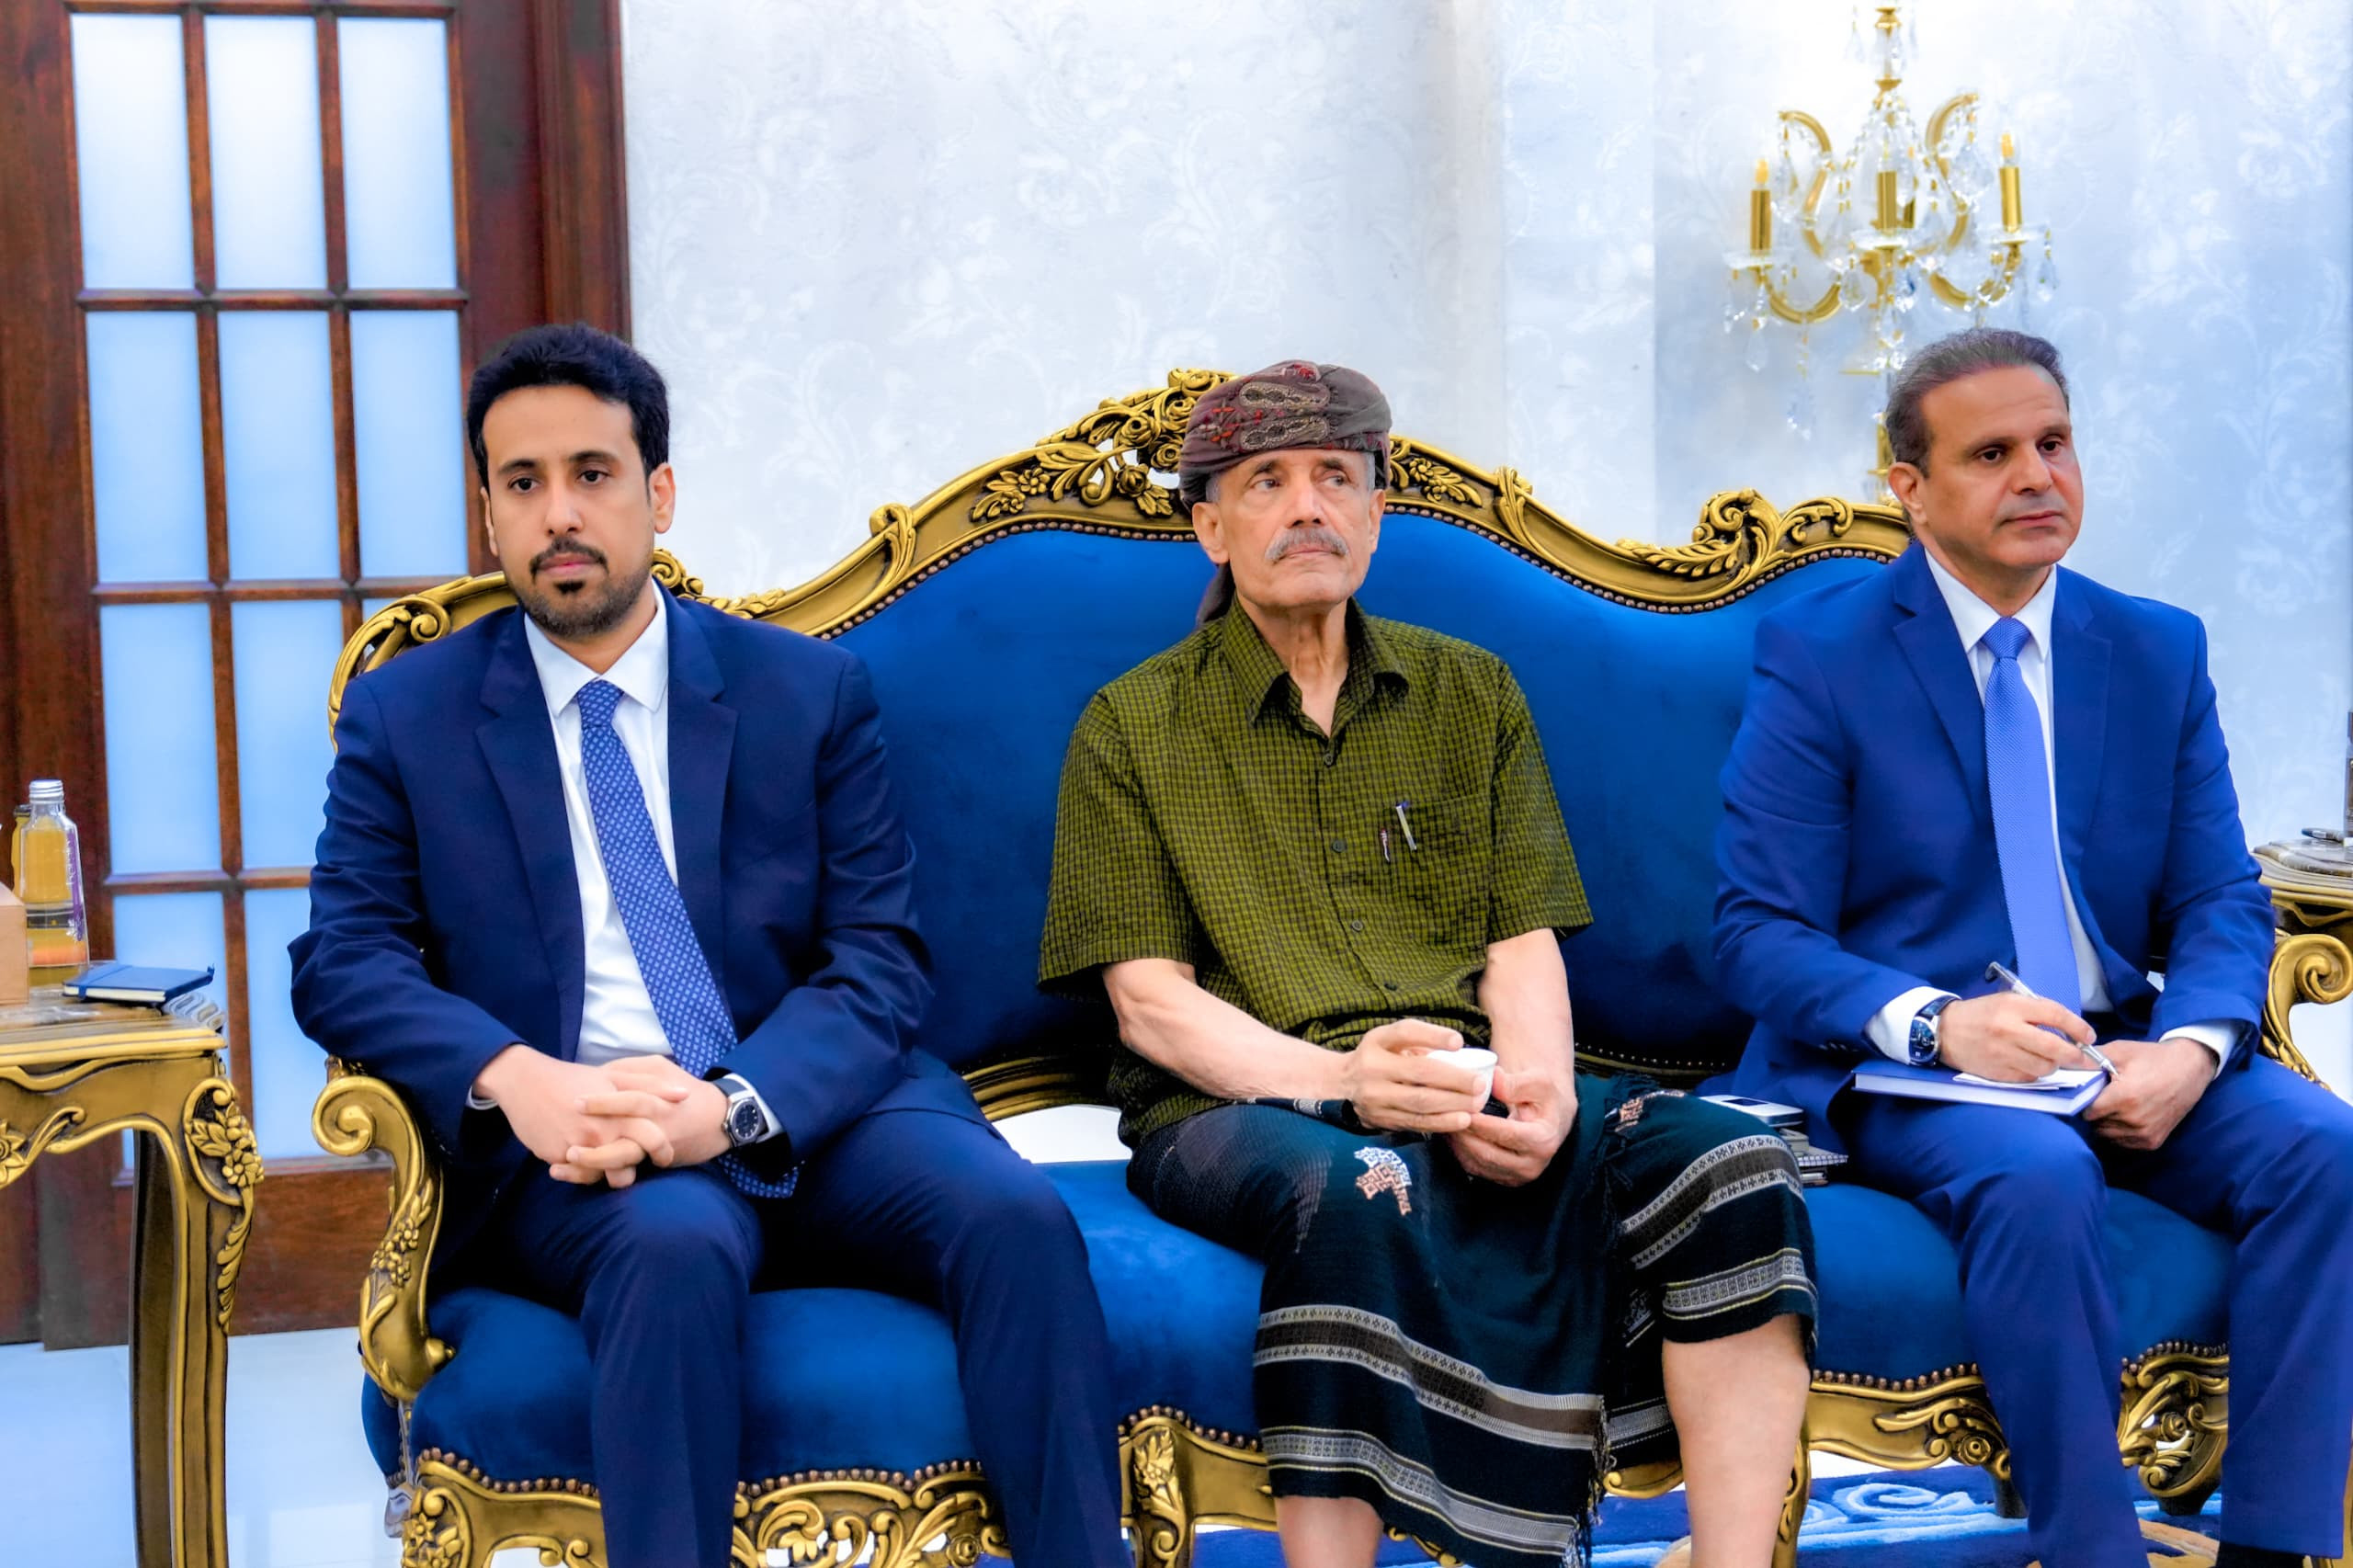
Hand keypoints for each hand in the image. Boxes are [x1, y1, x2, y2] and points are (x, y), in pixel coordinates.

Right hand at [472, 1046, 687, 1188]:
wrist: (525, 1082)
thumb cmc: (573, 1078)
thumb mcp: (612, 1076)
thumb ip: (650, 1086)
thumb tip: (683, 1094)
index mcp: (618, 1111)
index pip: (651, 1137)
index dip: (663, 1150)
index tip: (666, 1156)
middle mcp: (600, 1132)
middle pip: (628, 1164)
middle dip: (634, 1171)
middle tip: (634, 1168)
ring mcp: (578, 1147)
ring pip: (603, 1175)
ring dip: (607, 1171)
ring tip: (605, 1161)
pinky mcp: (556, 1157)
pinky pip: (578, 1174)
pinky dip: (582, 1170)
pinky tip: (581, 1158)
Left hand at [556, 1054, 731, 1182]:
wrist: (719, 1119)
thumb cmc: (684, 1091)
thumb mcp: (661, 1069)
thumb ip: (630, 1069)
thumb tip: (598, 1073)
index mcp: (656, 1092)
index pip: (629, 1093)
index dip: (602, 1098)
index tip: (575, 1101)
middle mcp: (657, 1118)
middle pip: (628, 1123)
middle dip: (599, 1128)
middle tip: (569, 1131)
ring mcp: (657, 1141)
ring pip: (627, 1153)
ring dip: (597, 1158)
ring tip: (568, 1158)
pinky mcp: (658, 1159)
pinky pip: (630, 1168)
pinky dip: (606, 1172)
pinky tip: (581, 1175)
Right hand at [1340, 1020, 1486, 1133]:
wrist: (1341, 1086)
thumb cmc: (1378, 1058)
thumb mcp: (1389, 1041)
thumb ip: (1418, 1043)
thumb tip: (1460, 1054)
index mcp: (1377, 1041)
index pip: (1405, 1033)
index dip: (1433, 1036)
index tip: (1459, 1041)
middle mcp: (1372, 1067)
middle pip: (1419, 1072)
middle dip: (1455, 1079)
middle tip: (1479, 1084)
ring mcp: (1375, 1096)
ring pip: (1420, 1101)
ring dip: (1453, 1103)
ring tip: (1476, 1103)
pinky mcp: (1381, 1119)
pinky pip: (1416, 1122)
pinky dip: (1442, 1122)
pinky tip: (1461, 1120)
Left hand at [1447, 1065, 1575, 1185]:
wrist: (1549, 1117)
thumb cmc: (1544, 1097)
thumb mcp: (1539, 1082)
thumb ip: (1516, 1083)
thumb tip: (1494, 1080)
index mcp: (1544, 1142)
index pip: (1507, 1135)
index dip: (1482, 1123)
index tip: (1463, 1109)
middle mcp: (1531, 1166)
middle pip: (1487, 1152)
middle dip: (1464, 1133)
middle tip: (1445, 1112)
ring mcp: (1515, 1176)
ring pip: (1477, 1162)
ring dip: (1457, 1142)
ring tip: (1444, 1120)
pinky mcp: (1502, 1178)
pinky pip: (1473, 1167)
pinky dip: (1458, 1150)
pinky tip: (1451, 1131)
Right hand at [1932, 993, 2095, 1081]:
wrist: (1944, 1031)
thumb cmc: (1980, 1014)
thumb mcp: (2007, 1001)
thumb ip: (2036, 1011)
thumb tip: (2070, 1030)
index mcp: (2012, 1006)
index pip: (2056, 1015)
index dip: (2079, 1028)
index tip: (2089, 1037)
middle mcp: (2009, 1030)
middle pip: (2056, 1048)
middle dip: (2076, 1056)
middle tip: (2083, 1059)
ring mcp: (2003, 1053)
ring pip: (2045, 1067)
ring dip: (2054, 1065)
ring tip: (2050, 1060)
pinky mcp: (1998, 1072)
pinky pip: (2029, 1077)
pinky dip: (2035, 1073)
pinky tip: (2030, 1065)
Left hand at [2084, 1039, 2210, 1150]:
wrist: (2190, 1068)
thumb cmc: (2153, 1058)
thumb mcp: (2120, 1051)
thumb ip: (2090, 1060)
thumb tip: (2063, 1062)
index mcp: (2124, 1099)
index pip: (2086, 1110)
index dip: (2084, 1100)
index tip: (2089, 1091)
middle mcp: (2135, 1120)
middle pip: (2095, 1123)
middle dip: (2095, 1110)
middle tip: (2105, 1094)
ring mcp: (2145, 1134)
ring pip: (2107, 1135)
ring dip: (2106, 1122)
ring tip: (2117, 1103)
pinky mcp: (2153, 1142)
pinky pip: (2122, 1142)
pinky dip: (2119, 1131)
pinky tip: (2126, 1114)